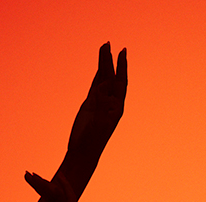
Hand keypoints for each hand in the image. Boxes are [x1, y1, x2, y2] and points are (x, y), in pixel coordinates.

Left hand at [23, 172, 80, 201]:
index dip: (40, 190)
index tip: (29, 180)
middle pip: (53, 196)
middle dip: (40, 184)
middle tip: (27, 174)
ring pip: (58, 195)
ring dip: (46, 184)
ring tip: (33, 175)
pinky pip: (70, 198)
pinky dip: (65, 187)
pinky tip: (59, 176)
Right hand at [66, 41, 126, 166]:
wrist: (82, 153)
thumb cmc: (92, 140)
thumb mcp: (98, 120)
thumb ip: (102, 101)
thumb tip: (104, 84)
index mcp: (116, 107)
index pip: (121, 82)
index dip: (122, 66)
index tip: (123, 51)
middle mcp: (110, 103)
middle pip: (111, 77)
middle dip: (111, 61)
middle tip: (109, 43)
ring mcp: (100, 103)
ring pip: (102, 79)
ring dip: (103, 64)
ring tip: (103, 47)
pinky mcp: (90, 105)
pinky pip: (95, 85)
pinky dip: (97, 74)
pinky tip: (99, 66)